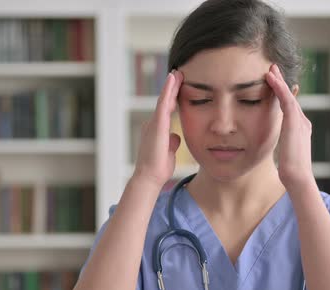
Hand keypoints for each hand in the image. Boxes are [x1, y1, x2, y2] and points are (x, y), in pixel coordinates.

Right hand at [133, 70, 183, 187]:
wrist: (150, 177)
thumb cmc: (158, 167)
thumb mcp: (169, 152)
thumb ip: (171, 142)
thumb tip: (176, 136)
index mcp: (158, 129)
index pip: (168, 110)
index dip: (173, 98)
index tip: (180, 87)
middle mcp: (154, 123)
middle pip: (165, 102)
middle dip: (172, 88)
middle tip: (179, 73)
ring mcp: (154, 123)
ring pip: (164, 99)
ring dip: (171, 85)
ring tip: (177, 73)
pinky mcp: (157, 124)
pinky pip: (163, 103)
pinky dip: (168, 91)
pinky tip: (173, 80)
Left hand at [266, 64, 314, 190]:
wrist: (298, 177)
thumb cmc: (291, 172)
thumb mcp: (285, 155)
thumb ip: (283, 147)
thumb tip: (279, 149)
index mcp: (300, 129)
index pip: (290, 107)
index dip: (282, 94)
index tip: (274, 84)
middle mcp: (302, 122)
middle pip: (290, 98)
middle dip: (282, 83)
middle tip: (273, 69)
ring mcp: (300, 121)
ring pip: (288, 95)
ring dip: (279, 81)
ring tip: (270, 69)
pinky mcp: (294, 122)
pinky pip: (286, 99)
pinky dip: (278, 87)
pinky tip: (271, 78)